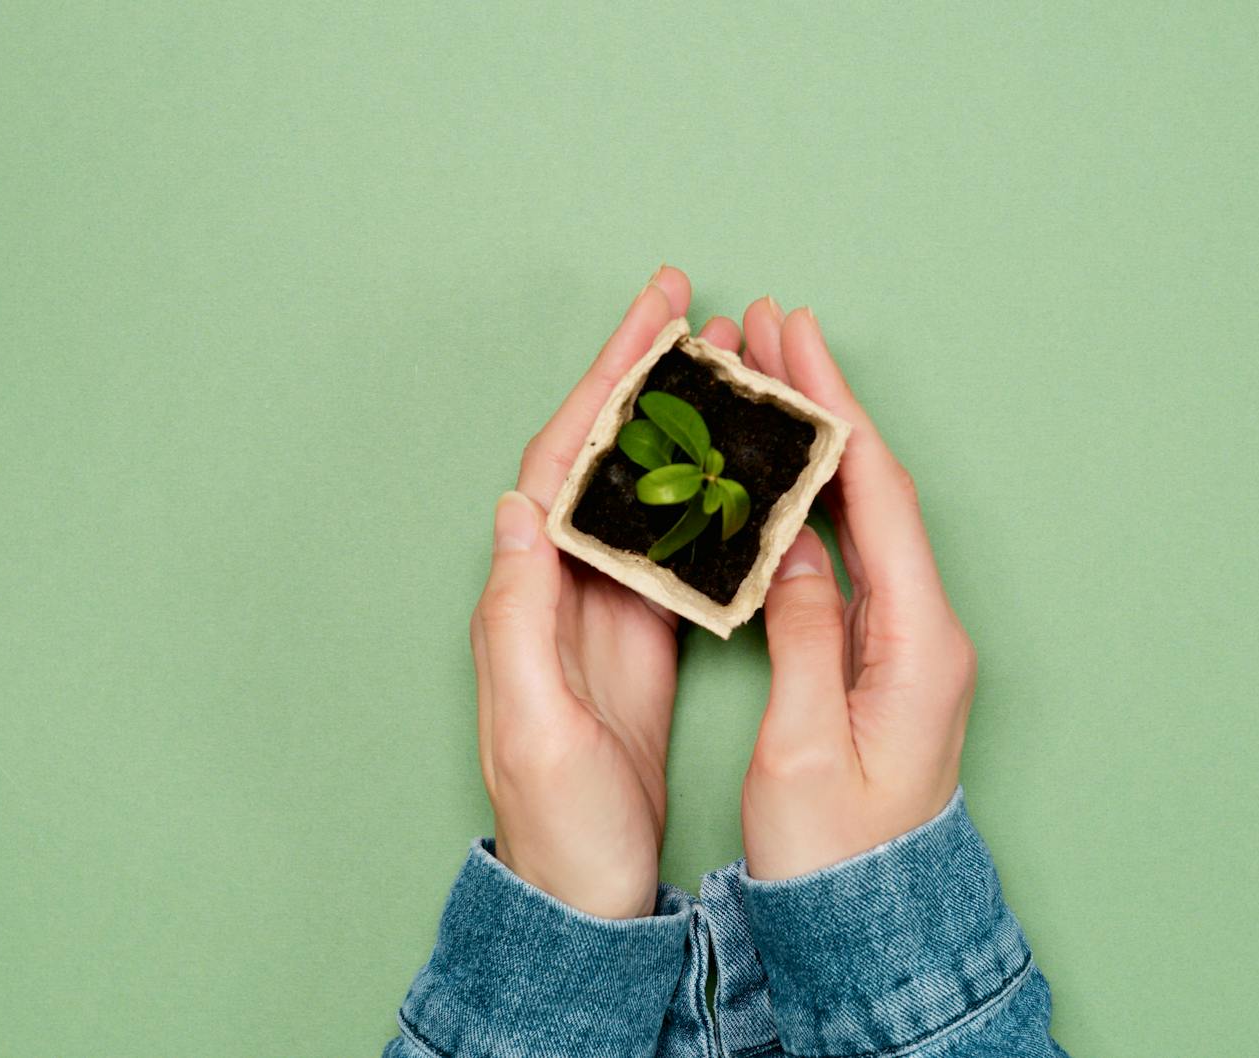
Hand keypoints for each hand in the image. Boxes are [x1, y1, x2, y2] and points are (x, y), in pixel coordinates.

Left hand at [470, 267, 741, 917]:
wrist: (583, 889)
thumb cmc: (557, 821)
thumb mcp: (533, 726)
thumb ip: (518, 617)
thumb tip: (519, 508)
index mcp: (530, 592)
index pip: (565, 461)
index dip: (606, 383)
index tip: (651, 319)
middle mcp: (562, 584)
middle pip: (603, 453)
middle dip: (640, 373)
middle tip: (686, 303)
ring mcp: (605, 606)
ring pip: (643, 483)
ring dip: (678, 417)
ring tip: (720, 359)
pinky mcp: (643, 633)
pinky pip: (677, 538)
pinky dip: (707, 487)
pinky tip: (739, 460)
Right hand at [736, 302, 978, 880]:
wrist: (871, 919)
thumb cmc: (839, 851)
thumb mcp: (807, 745)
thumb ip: (803, 635)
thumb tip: (791, 548)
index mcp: (920, 642)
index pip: (876, 497)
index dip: (834, 413)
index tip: (797, 345)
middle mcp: (926, 630)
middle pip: (874, 490)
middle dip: (825, 406)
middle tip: (775, 331)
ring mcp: (907, 642)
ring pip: (860, 516)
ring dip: (815, 446)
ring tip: (767, 380)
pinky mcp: (881, 658)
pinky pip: (848, 556)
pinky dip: (810, 503)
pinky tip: (776, 475)